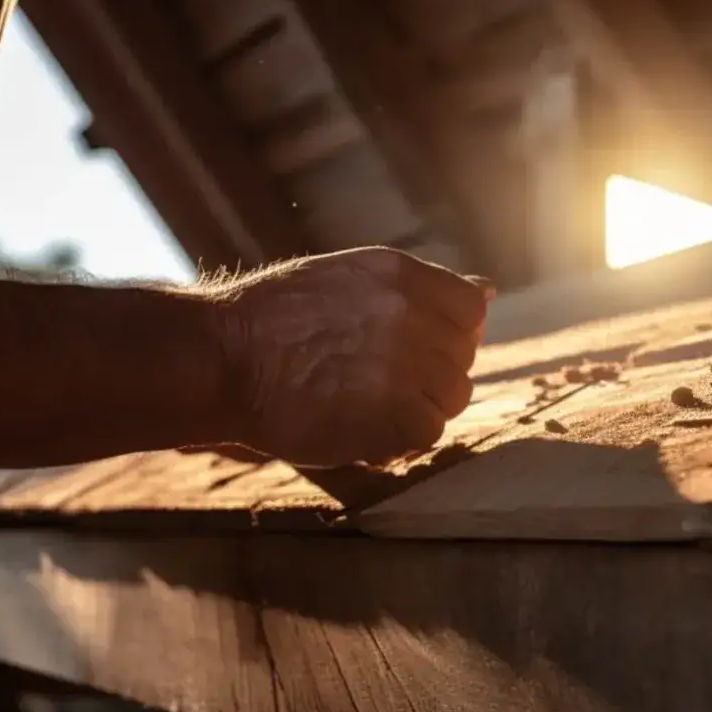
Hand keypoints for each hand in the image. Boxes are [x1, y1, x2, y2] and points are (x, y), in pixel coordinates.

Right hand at [217, 247, 492, 467]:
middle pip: (461, 355)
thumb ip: (417, 288)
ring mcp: (404, 361)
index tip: (417, 349)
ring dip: (418, 407)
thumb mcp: (347, 277)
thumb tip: (487, 291)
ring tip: (367, 406)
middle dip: (430, 374)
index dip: (450, 334)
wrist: (224, 358)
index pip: (470, 305)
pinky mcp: (394, 411)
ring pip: (452, 395)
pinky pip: (429, 431)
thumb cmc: (273, 320)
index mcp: (398, 273)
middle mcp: (408, 311)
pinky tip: (363, 428)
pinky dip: (401, 438)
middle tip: (377, 384)